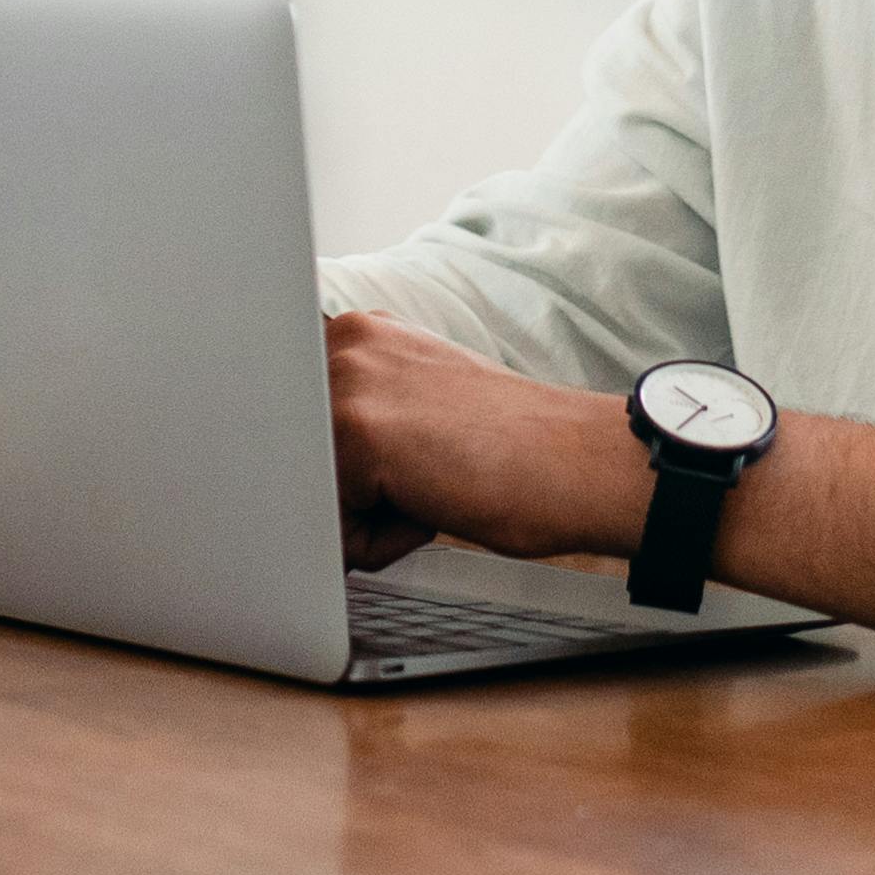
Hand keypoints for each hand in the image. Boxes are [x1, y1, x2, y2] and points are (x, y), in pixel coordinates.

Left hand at [324, 311, 645, 571]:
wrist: (578, 464)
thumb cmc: (511, 450)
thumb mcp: (419, 401)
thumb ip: (362, 410)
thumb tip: (296, 458)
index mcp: (358, 333)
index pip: (299, 430)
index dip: (348, 472)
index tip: (402, 466)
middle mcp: (344, 342)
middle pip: (300, 464)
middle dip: (355, 495)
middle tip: (430, 473)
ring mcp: (345, 381)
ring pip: (313, 497)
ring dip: (370, 517)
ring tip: (434, 484)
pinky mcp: (355, 433)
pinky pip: (337, 531)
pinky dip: (384, 542)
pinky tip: (436, 502)